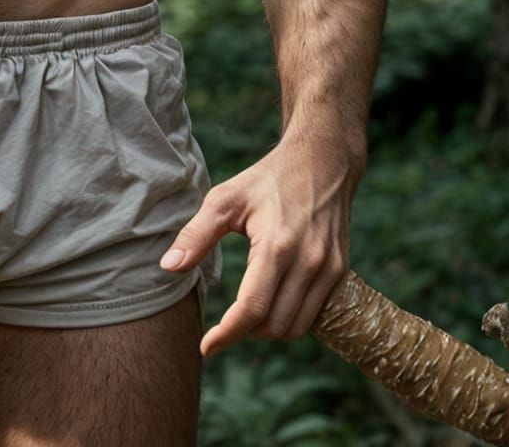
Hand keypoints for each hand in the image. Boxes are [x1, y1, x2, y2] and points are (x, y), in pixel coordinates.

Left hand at [158, 136, 357, 357]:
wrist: (322, 161)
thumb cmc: (267, 179)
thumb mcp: (225, 199)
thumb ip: (196, 234)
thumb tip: (168, 267)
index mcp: (276, 245)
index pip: (252, 308)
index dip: (227, 333)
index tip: (206, 346)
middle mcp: (308, 262)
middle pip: (274, 324)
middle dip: (244, 332)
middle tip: (224, 325)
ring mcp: (328, 269)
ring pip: (296, 327)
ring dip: (268, 331)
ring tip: (246, 315)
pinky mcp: (340, 272)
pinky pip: (314, 315)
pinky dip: (290, 320)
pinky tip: (272, 304)